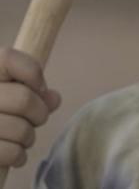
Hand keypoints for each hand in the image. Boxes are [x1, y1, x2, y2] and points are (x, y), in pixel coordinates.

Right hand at [0, 48, 60, 167]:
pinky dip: (18, 156)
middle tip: (37, 119)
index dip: (33, 73)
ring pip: (20, 129)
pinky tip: (15, 153)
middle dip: (40, 113)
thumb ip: (33, 90)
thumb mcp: (11, 92)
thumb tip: (54, 100)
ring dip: (29, 137)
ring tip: (24, 137)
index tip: (39, 87)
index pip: (8, 59)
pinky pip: (9, 152)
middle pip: (24, 99)